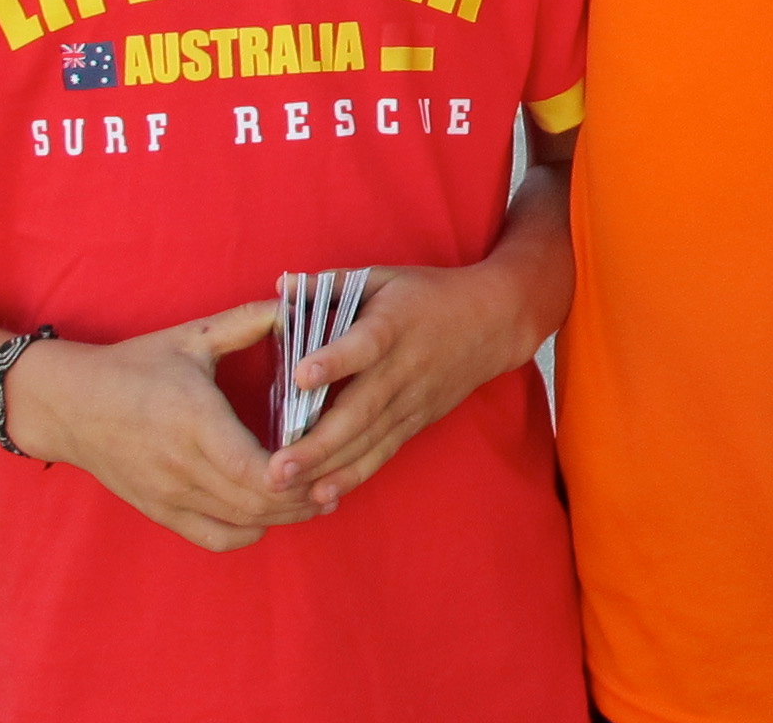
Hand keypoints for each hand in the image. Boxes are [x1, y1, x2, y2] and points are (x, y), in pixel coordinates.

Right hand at [12, 302, 325, 551]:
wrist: (68, 405)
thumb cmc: (133, 366)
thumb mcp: (191, 337)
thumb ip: (248, 321)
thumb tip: (298, 302)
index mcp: (194, 420)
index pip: (254, 467)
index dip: (295, 473)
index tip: (327, 457)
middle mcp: (182, 465)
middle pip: (257, 501)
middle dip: (303, 496)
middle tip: (337, 477)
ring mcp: (169, 495)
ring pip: (241, 522)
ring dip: (285, 515)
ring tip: (319, 496)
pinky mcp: (160, 511)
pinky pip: (214, 537)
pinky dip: (249, 532)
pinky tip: (272, 515)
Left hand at [264, 264, 540, 507]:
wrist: (494, 323)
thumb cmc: (430, 296)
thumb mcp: (385, 277)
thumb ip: (333, 284)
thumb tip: (281, 286)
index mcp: (393, 325)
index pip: (365, 345)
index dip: (335, 360)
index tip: (300, 375)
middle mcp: (403, 369)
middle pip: (360, 410)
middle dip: (318, 443)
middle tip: (277, 466)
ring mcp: (411, 402)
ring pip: (367, 440)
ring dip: (326, 467)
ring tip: (285, 486)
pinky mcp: (415, 422)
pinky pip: (381, 453)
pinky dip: (352, 476)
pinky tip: (321, 495)